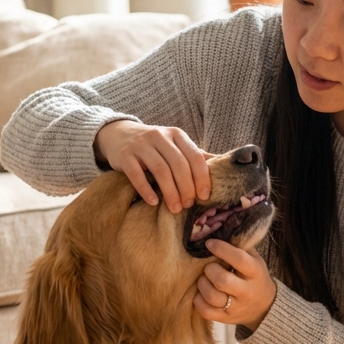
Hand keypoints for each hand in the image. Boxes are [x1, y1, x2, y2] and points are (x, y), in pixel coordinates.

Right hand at [94, 119, 210, 213]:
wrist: (119, 135)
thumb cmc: (154, 146)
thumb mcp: (175, 145)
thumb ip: (195, 155)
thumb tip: (224, 167)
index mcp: (177, 135)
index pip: (194, 156)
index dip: (202, 177)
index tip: (205, 196)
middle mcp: (160, 136)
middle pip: (179, 165)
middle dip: (186, 188)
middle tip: (188, 205)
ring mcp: (141, 145)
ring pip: (160, 170)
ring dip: (170, 192)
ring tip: (175, 208)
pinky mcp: (125, 155)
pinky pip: (137, 175)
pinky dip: (146, 190)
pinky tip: (153, 202)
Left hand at [194, 239, 276, 331]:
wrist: (264, 307)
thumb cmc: (254, 277)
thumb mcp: (254, 259)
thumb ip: (240, 246)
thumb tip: (219, 227)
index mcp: (255, 272)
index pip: (239, 259)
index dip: (222, 249)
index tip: (209, 243)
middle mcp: (247, 291)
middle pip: (223, 281)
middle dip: (210, 270)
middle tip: (208, 267)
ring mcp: (236, 307)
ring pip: (213, 297)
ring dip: (202, 285)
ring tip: (203, 279)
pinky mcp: (226, 318)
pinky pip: (207, 312)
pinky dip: (199, 301)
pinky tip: (201, 294)